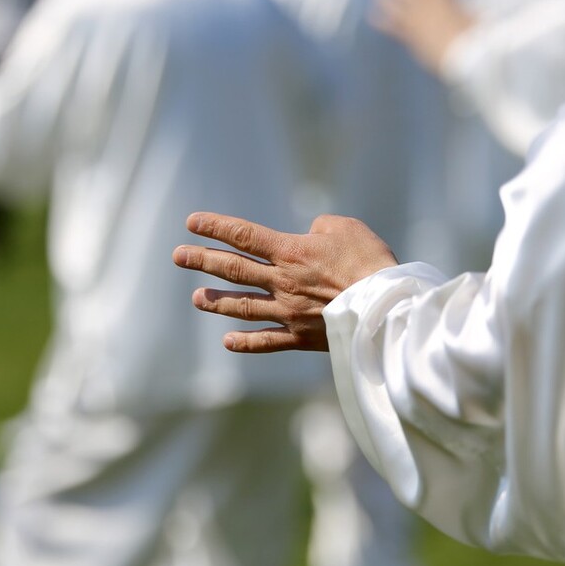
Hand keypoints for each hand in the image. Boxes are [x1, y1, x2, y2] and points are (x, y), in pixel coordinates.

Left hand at [173, 213, 399, 353]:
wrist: (386, 307)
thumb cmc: (371, 262)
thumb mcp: (347, 228)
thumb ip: (321, 228)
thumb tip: (310, 235)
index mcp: (291, 252)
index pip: (244, 236)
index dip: (215, 227)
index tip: (192, 223)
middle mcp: (282, 282)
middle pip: (234, 269)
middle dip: (203, 260)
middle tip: (179, 256)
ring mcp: (288, 312)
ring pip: (243, 306)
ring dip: (217, 302)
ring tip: (198, 299)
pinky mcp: (301, 337)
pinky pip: (267, 341)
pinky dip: (246, 342)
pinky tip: (228, 342)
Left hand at [376, 0, 477, 72]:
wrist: (467, 55)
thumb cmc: (476, 41)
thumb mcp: (476, 24)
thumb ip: (475, 16)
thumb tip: (480, 14)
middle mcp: (430, 4)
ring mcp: (420, 18)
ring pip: (398, 0)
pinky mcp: (413, 34)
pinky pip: (393, 24)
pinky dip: (382, 21)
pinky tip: (373, 18)